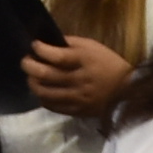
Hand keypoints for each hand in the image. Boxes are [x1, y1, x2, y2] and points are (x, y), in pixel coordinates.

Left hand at [19, 36, 133, 116]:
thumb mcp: (94, 47)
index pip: (57, 56)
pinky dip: (43, 98)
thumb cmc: (109, 64)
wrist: (126, 91)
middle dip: (29, 66)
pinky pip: (52, 106)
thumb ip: (71, 43)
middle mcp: (78, 79)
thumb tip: (49, 42)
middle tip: (25, 61)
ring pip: (44, 92)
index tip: (34, 45)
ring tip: (32, 77)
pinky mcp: (76, 110)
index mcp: (84, 60)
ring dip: (32, 83)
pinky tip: (43, 92)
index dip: (41, 50)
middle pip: (45, 74)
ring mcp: (76, 97)